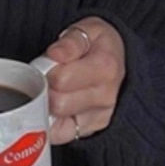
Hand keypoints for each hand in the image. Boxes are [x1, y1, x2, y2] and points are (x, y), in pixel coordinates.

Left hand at [41, 16, 125, 144]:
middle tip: (46, 79)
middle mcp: (106, 96)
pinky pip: (59, 135)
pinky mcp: (90, 130)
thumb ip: (71, 42)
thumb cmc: (98, 46)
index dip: (46, 70)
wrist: (119, 62)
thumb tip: (55, 54)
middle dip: (45, 90)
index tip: (47, 65)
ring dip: (46, 106)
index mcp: (106, 68)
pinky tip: (50, 109)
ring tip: (51, 91)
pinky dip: (49, 124)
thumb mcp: (89, 30)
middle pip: (58, 103)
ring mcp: (100, 117)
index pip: (61, 79)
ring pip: (57, 122)